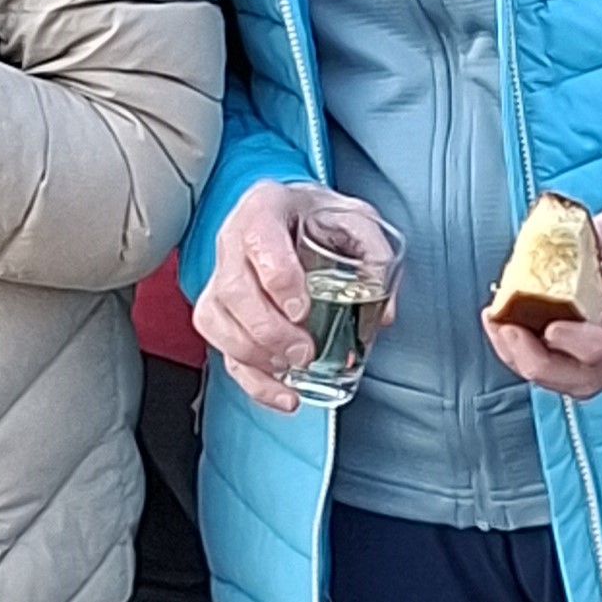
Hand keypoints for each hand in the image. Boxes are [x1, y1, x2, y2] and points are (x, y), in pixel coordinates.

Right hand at [194, 182, 400, 417]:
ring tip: (292, 370)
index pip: (260, 242)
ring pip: (216, 320)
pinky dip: (251, 379)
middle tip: (303, 351)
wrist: (291, 212)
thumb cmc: (318, 216)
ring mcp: (219, 276)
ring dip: (254, 355)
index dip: (279, 281)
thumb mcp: (354, 217)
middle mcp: (233, 240)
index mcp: (264, 207)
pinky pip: (221, 348)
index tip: (302, 310)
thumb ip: (373, 254)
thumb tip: (385, 313)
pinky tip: (282, 394)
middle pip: (233, 290)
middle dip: (268, 330)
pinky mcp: (219, 309)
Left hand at [483, 177, 601, 400]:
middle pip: (592, 375)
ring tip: (498, 323)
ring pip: (567, 374)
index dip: (589, 346)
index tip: (552, 329)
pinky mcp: (584, 333)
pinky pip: (553, 353)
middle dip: (543, 363)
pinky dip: (524, 342)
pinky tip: (502, 315)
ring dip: (526, 358)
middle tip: (508, 330)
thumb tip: (566, 244)